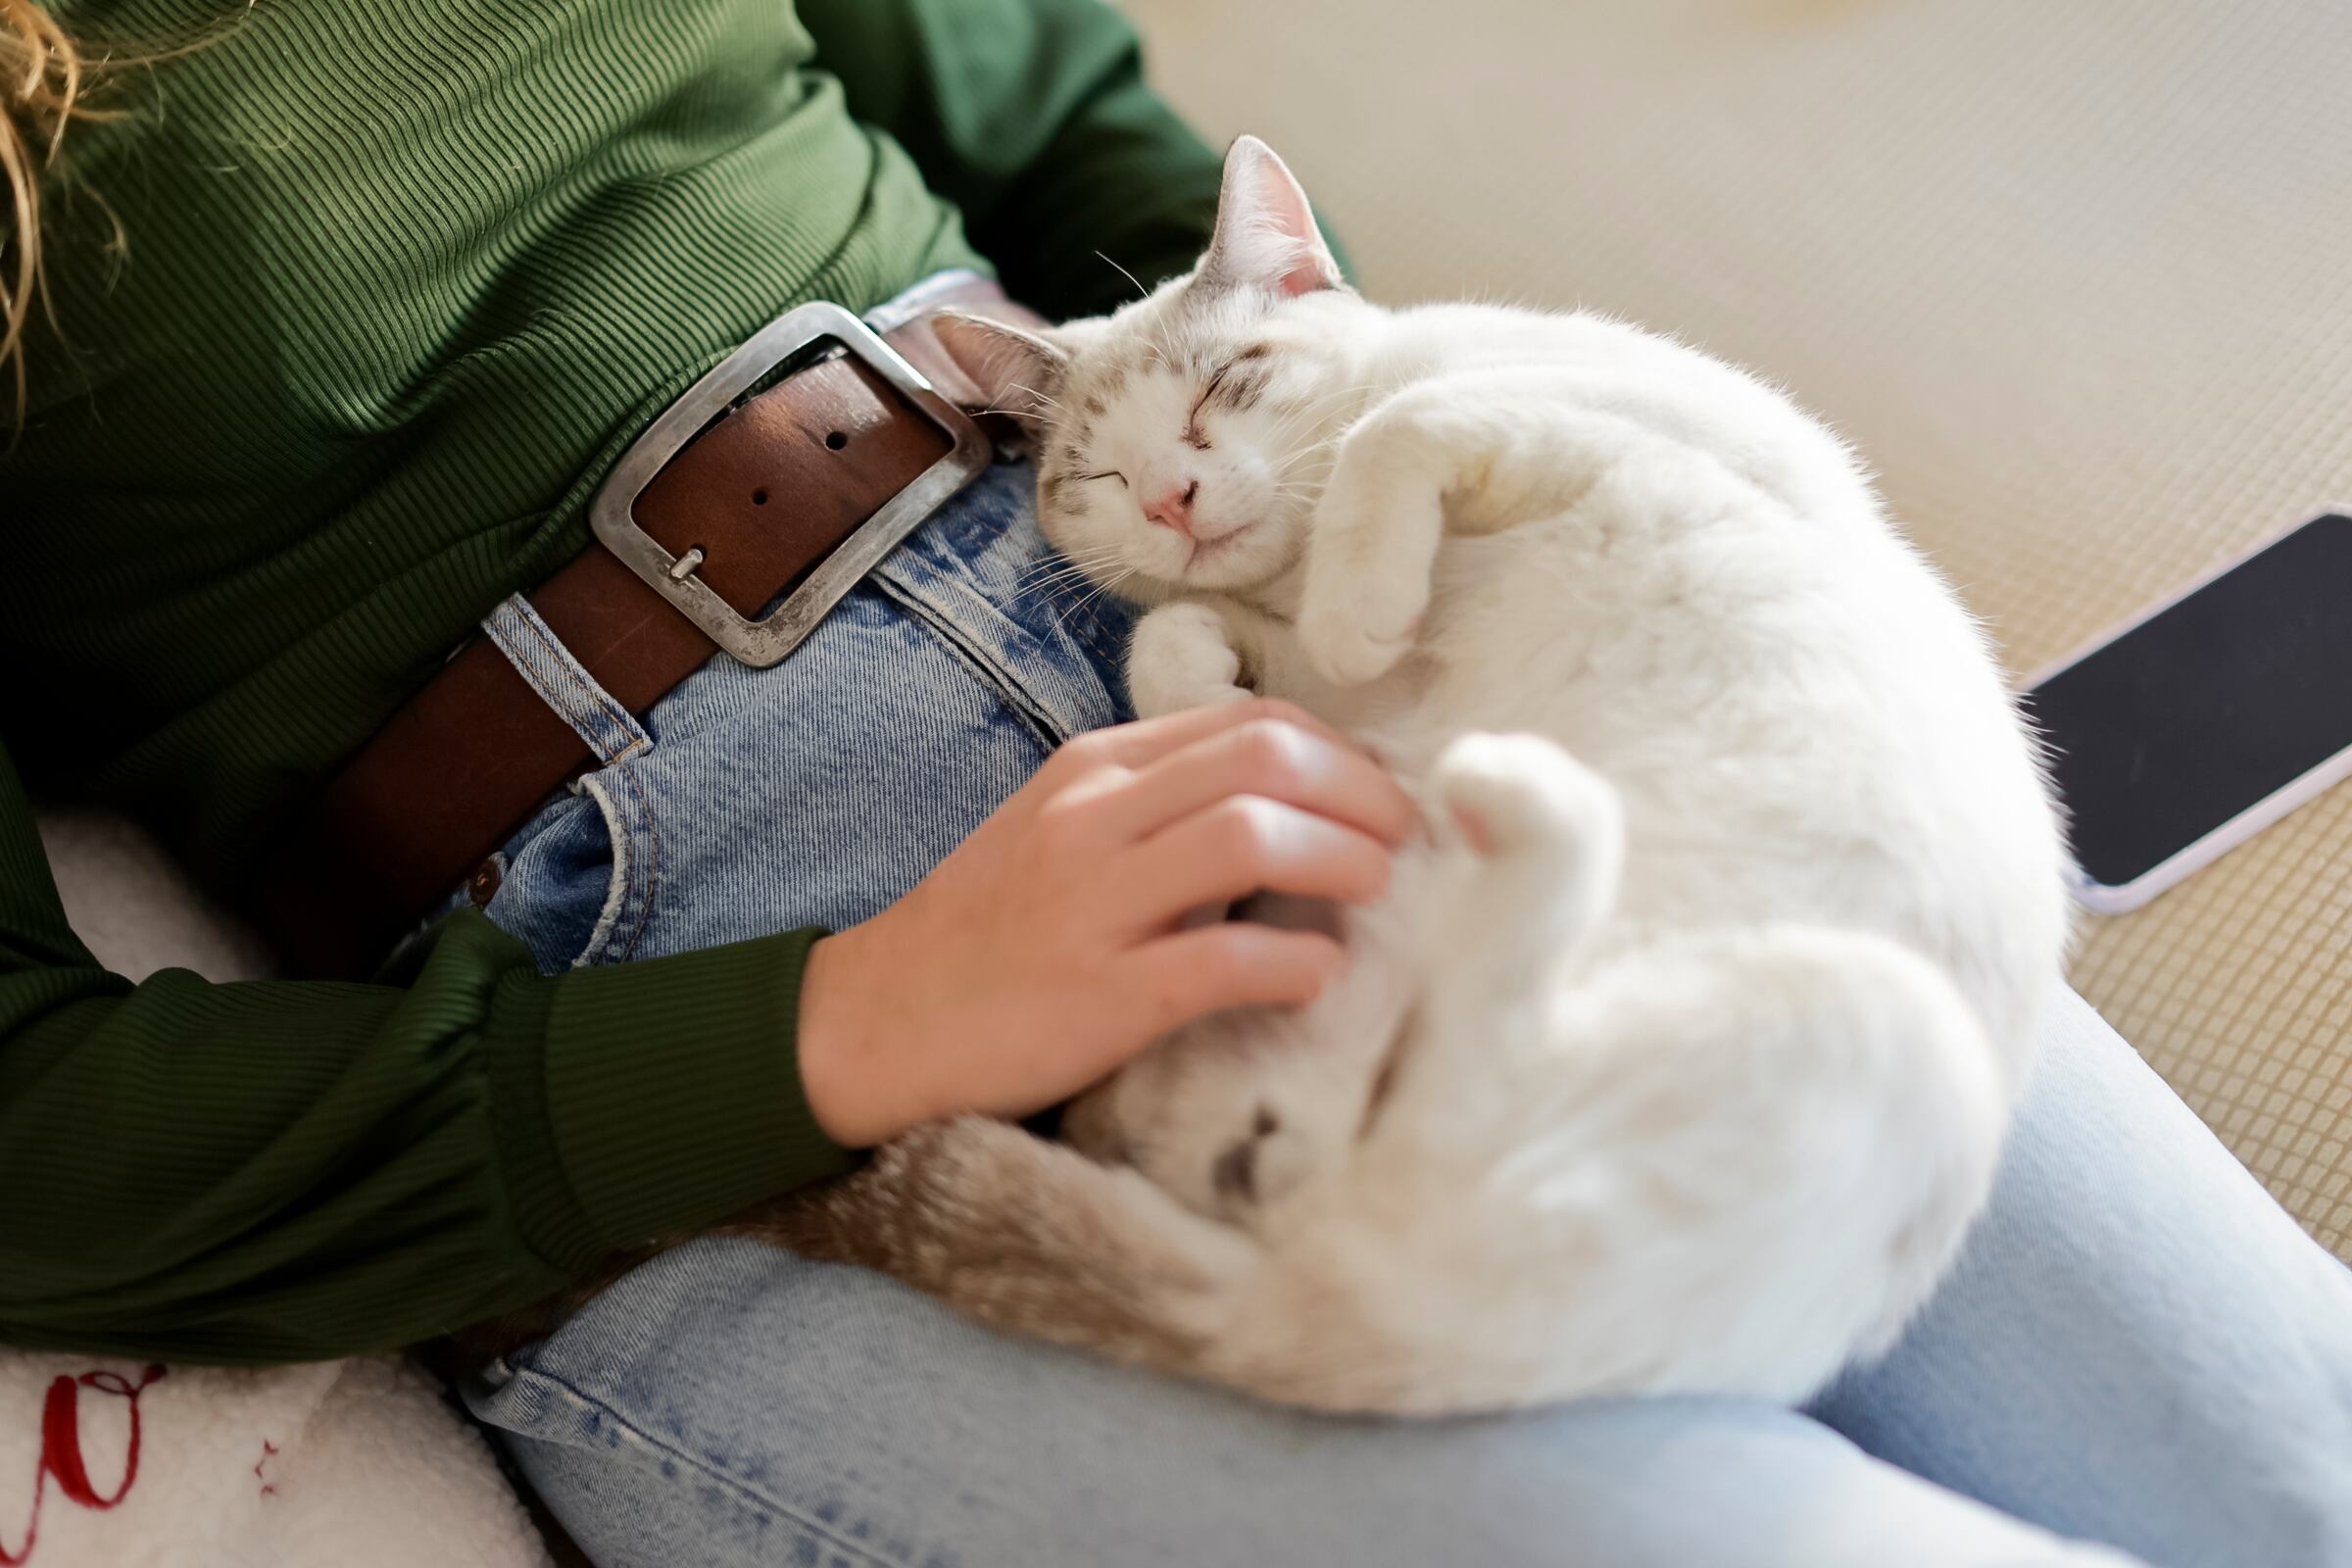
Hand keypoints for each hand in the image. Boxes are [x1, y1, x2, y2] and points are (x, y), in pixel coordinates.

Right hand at [797, 700, 1415, 1147]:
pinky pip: (1220, 961)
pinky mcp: (1098, 996)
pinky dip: (1293, 963)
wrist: (875, 1024)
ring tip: (1379, 892)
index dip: (1342, 750)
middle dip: (1361, 793)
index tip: (1382, 794)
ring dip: (1341, 859)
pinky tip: (1323, 975)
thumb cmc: (986, 932)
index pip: (1249, 721)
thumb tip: (1288, 803)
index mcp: (1094, 770)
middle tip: (1405, 840)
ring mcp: (1093, 905)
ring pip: (1249, 838)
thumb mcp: (1061, 832)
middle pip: (1265, 759)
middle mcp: (1094, 818)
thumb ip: (1157, 805)